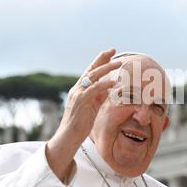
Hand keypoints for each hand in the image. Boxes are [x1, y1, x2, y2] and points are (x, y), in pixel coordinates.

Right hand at [46, 48, 120, 179]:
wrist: (68, 137)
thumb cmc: (80, 125)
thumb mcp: (92, 107)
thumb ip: (99, 97)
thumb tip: (109, 88)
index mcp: (79, 90)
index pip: (90, 71)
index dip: (100, 61)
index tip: (110, 53)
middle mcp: (77, 89)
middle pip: (91, 69)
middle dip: (102, 58)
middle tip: (113, 49)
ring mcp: (78, 94)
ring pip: (93, 76)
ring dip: (106, 68)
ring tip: (118, 63)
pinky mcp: (81, 101)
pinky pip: (95, 90)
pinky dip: (105, 84)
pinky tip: (115, 82)